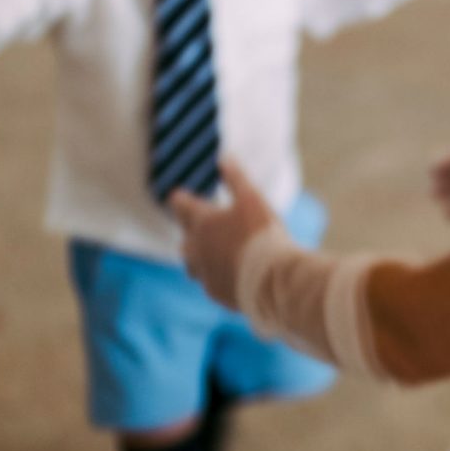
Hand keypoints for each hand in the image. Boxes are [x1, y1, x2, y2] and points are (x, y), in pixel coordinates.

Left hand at [170, 159, 277, 308]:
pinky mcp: (216, 293)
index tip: (177, 196)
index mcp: (203, 223)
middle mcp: (197, 249)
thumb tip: (224, 157)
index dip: (180, 199)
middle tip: (194, 226)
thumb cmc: (262, 235)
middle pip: (185, 240)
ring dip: (198, 257)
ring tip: (208, 254)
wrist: (272, 280)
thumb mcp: (252, 199)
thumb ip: (236, 178)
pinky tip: (228, 275)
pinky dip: (216, 276)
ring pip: (192, 265)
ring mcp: (204, 273)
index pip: (181, 206)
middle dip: (189, 232)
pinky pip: (210, 283)